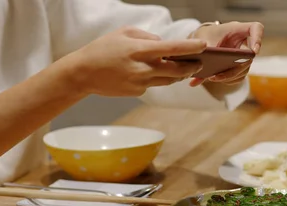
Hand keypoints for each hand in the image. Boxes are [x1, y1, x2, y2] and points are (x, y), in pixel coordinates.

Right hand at [64, 27, 206, 95]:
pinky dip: (156, 78)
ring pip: (168, 80)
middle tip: (199, 63)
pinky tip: (150, 73)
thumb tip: (164, 44)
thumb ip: (147, 37)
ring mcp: (141, 82)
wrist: (83, 73)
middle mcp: (142, 68)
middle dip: (191, 67)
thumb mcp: (124, 33)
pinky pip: (154, 84)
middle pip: (177, 71)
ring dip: (178, 74)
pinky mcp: (138, 92)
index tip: (203, 46)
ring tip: (183, 67)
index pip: (172, 49)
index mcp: (140, 50)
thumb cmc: (103, 48)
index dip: (190, 48)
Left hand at [189, 21, 263, 86]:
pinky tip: (218, 79)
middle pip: (249, 56)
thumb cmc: (205, 36)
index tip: (255, 51)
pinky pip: (240, 76)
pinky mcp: (240, 66)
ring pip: (245, 69)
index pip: (256, 28)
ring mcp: (243, 55)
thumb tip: (198, 77)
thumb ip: (205, 55)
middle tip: (219, 75)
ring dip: (231, 76)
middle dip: (235, 67)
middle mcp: (244, 42)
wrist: (201, 42)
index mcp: (237, 30)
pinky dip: (230, 80)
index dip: (258, 38)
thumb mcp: (203, 41)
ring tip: (213, 78)